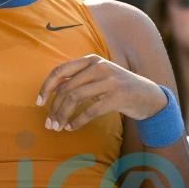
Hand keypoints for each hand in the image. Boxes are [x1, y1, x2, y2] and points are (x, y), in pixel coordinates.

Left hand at [37, 54, 167, 131]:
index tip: (38, 102)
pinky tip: (72, 127)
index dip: (46, 86)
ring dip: (63, 116)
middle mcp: (99, 67)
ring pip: (75, 99)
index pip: (60, 70)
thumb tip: (52, 88)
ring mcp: (109, 81)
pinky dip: (78, 121)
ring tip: (58, 127)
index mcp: (91, 60)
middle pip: (66, 88)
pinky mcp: (117, 96)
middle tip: (48, 123)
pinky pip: (90, 110)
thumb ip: (77, 79)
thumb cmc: (117, 88)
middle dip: (54, 108)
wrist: (149, 96)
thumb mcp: (98, 78)